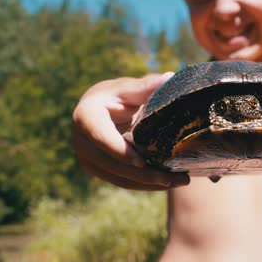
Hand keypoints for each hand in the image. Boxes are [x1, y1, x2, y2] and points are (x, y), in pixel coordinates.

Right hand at [72, 73, 189, 189]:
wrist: (103, 110)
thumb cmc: (117, 95)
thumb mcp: (128, 89)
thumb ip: (145, 86)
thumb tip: (168, 77)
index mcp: (85, 116)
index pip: (101, 137)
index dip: (120, 151)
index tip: (142, 162)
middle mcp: (81, 141)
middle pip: (112, 164)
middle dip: (143, 174)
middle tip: (174, 177)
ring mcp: (87, 159)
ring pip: (118, 177)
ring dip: (148, 183)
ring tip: (180, 181)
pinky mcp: (98, 170)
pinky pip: (121, 181)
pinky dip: (144, 184)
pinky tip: (168, 182)